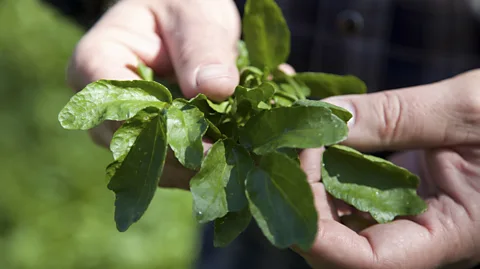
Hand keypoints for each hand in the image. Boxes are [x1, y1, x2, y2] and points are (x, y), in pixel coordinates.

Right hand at [66, 0, 239, 186]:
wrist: (183, 18)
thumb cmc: (181, 5)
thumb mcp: (195, 15)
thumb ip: (203, 47)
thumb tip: (215, 89)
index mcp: (96, 60)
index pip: (117, 107)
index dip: (162, 131)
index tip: (209, 147)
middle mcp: (104, 102)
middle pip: (136, 142)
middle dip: (186, 159)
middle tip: (235, 165)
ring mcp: (125, 123)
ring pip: (155, 161)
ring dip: (199, 166)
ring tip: (241, 163)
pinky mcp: (150, 136)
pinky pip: (173, 161)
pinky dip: (206, 160)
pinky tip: (236, 155)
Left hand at [293, 70, 479, 268]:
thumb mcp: (467, 111)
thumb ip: (395, 116)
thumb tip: (327, 117)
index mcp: (453, 235)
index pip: (369, 263)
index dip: (319, 232)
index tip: (296, 171)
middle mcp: (423, 235)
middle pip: (342, 247)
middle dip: (303, 204)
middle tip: (284, 150)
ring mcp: (408, 214)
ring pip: (340, 219)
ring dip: (308, 182)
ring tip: (294, 137)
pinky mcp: (400, 191)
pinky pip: (351, 191)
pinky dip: (327, 165)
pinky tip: (316, 134)